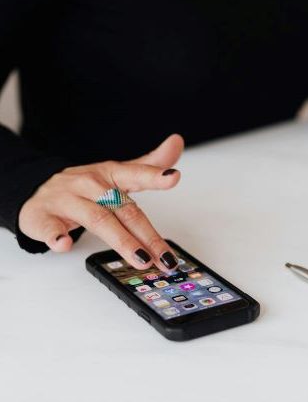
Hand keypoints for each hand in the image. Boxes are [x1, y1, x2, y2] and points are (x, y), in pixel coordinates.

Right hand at [18, 134, 184, 271]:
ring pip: (97, 220)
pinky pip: (49, 227)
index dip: (155, 176)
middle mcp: (89, 185)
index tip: (173, 177)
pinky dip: (56, 236)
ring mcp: (66, 200)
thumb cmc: (84, 187)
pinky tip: (65, 244)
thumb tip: (177, 142)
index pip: (135, 174)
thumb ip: (149, 165)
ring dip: (121, 241)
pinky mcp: (42, 217)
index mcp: (109, 174)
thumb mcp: (117, 173)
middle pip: (123, 209)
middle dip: (147, 235)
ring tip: (141, 259)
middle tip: (165, 258)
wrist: (36, 189)